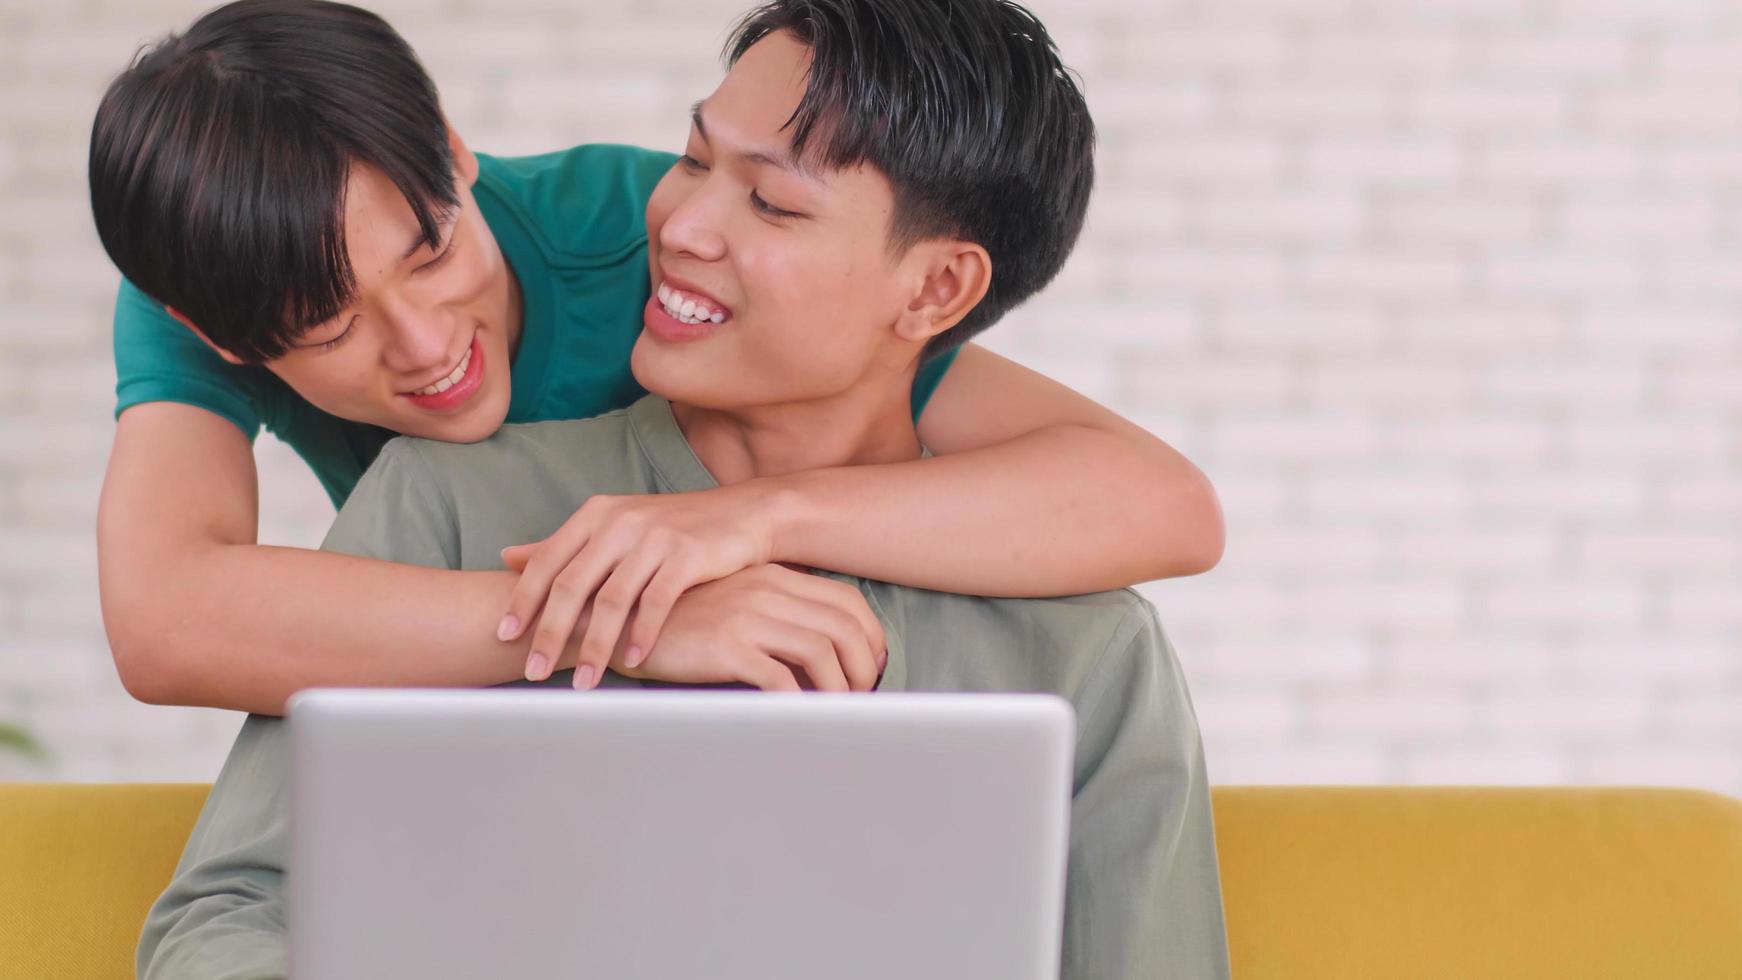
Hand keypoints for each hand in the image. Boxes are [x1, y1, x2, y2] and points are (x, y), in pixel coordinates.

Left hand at [498, 488, 777, 688]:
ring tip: (585, 681)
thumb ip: (564, 546)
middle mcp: (620, 521)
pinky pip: (656, 601)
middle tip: (534, 671)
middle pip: (573, 584)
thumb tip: (508, 557)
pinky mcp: (687, 553)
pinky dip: (642, 634)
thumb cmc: (673, 528)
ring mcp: (654, 536)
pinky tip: (634, 661)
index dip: (523, 601)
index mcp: (596, 514)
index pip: (547, 561)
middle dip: (550, 633)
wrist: (742, 514)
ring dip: (596, 646)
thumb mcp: (614, 527)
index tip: (504, 638)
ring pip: (612, 599)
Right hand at [601, 564, 886, 691]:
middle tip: (864, 696)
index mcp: (774, 575)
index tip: (874, 665)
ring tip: (838, 710)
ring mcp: (747, 615)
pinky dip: (800, 701)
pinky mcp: (726, 645)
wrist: (617, 618)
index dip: (872, 636)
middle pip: (844, 626)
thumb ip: (774, 615)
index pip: (847, 601)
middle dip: (865, 666)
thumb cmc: (680, 619)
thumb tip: (821, 652)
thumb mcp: (734, 602)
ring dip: (839, 688)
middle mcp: (767, 589)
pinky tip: (800, 715)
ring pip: (821, 653)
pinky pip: (780, 678)